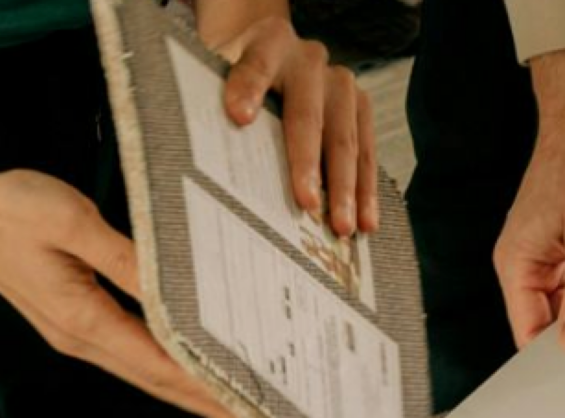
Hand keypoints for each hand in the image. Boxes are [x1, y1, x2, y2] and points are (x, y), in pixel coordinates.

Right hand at [0, 164, 251, 417]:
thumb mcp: (74, 223)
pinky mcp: (70, 319)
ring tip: (229, 405)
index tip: (247, 407)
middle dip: (207, 406)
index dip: (208, 390)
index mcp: (84, 320)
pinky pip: (128, 353)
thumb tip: (174, 286)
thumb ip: (128, 258)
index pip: (162, 367)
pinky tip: (181, 365)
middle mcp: (80, 337)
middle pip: (157, 383)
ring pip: (143, 373)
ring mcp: (73, 333)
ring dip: (187, 392)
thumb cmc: (7, 210)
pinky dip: (162, 367)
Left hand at [203, 2, 377, 235]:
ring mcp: (341, 85)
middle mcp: (310, 60)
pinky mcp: (361, 108)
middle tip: (306, 204)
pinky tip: (367, 221)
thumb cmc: (240, 79)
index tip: (239, 116)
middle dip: (307, 164)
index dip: (249, 88)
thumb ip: (209, 100)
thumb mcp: (217, 75)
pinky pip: (367, 153)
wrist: (275, 57)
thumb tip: (196, 155)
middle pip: (309, 115)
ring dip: (346, 188)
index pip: (257, 65)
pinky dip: (366, 190)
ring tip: (342, 227)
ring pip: (346, 140)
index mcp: (270, 43)